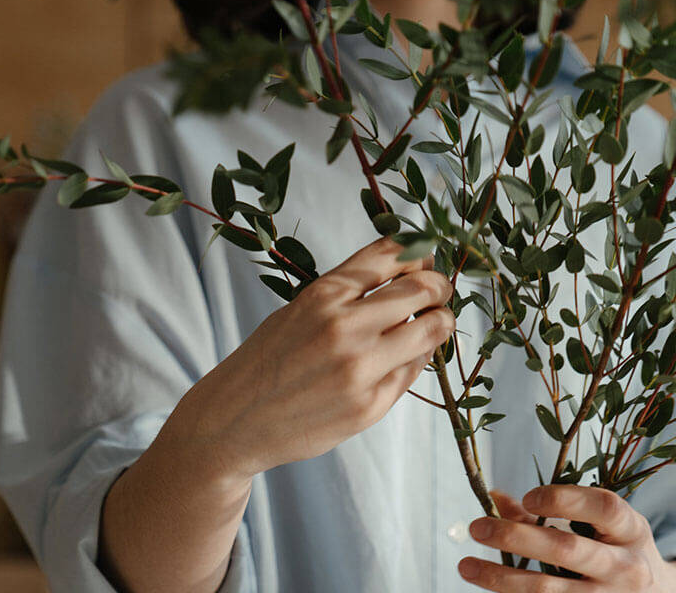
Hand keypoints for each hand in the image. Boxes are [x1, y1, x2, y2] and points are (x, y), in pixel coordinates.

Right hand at [164, 236, 454, 482]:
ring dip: (441, 321)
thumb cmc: (267, 362)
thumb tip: (412, 272)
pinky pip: (413, 370)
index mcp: (323, 295)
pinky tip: (408, 355)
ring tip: (436, 322)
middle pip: (421, 289)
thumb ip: (348, 292)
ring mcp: (359, 369)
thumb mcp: (298, 309)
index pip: (392, 254)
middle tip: (439, 293)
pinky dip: (419, 357)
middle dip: (439, 287)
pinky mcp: (369, 406)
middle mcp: (344, 327)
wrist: (233, 422)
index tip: (425, 261)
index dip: (419, 253)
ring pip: (431, 330)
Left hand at [457, 486, 675, 592]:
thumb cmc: (618, 551)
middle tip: (476, 527)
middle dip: (517, 538)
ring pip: (548, 590)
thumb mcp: (603, 526)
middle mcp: (626, 567)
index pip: (604, 508)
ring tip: (465, 566)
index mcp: (632, 531)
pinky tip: (489, 587)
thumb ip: (553, 510)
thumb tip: (495, 498)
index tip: (528, 495)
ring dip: (501, 578)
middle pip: (567, 550)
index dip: (565, 499)